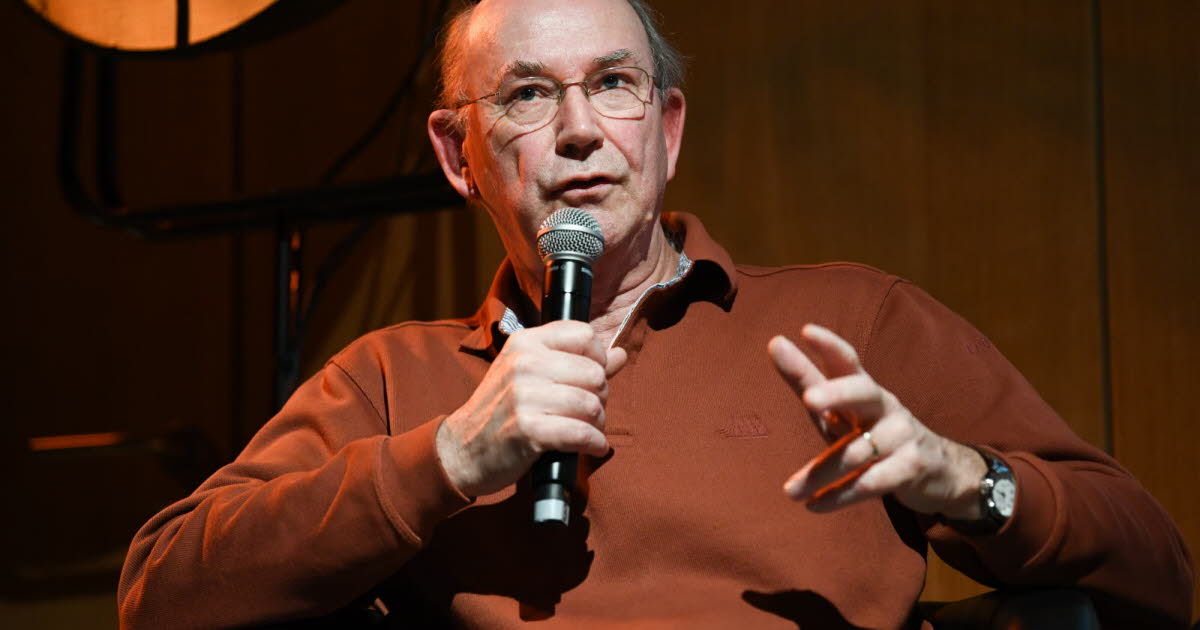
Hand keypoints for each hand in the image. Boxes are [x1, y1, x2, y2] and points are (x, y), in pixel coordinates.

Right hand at [436, 320, 627, 496]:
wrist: (463, 449)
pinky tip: (591, 447)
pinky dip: (594, 444)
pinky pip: (582, 433)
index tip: (591, 379)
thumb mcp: (531, 375)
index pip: (585, 335)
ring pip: (592, 404)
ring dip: (598, 424)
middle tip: (587, 412)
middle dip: (600, 397)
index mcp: (526, 342)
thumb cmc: (502, 411)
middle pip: (595, 373)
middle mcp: (524, 363)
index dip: (599, 359)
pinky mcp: (528, 429)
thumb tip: (620, 353)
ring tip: (588, 430)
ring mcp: (524, 395)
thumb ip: (578, 362)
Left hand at [768, 324, 986, 519]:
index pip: (849, 361)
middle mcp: (884, 407)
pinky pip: (872, 483)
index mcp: (865, 390)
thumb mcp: (842, 411)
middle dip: (838, 393)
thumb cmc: (874, 434)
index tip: (806, 331)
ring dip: (820, 472)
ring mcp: (901, 437)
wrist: (940, 470)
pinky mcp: (911, 469)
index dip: (830, 346)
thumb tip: (774, 343)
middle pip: (863, 393)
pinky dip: (841, 496)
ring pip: (857, 452)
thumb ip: (808, 382)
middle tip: (809, 399)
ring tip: (790, 491)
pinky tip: (815, 505)